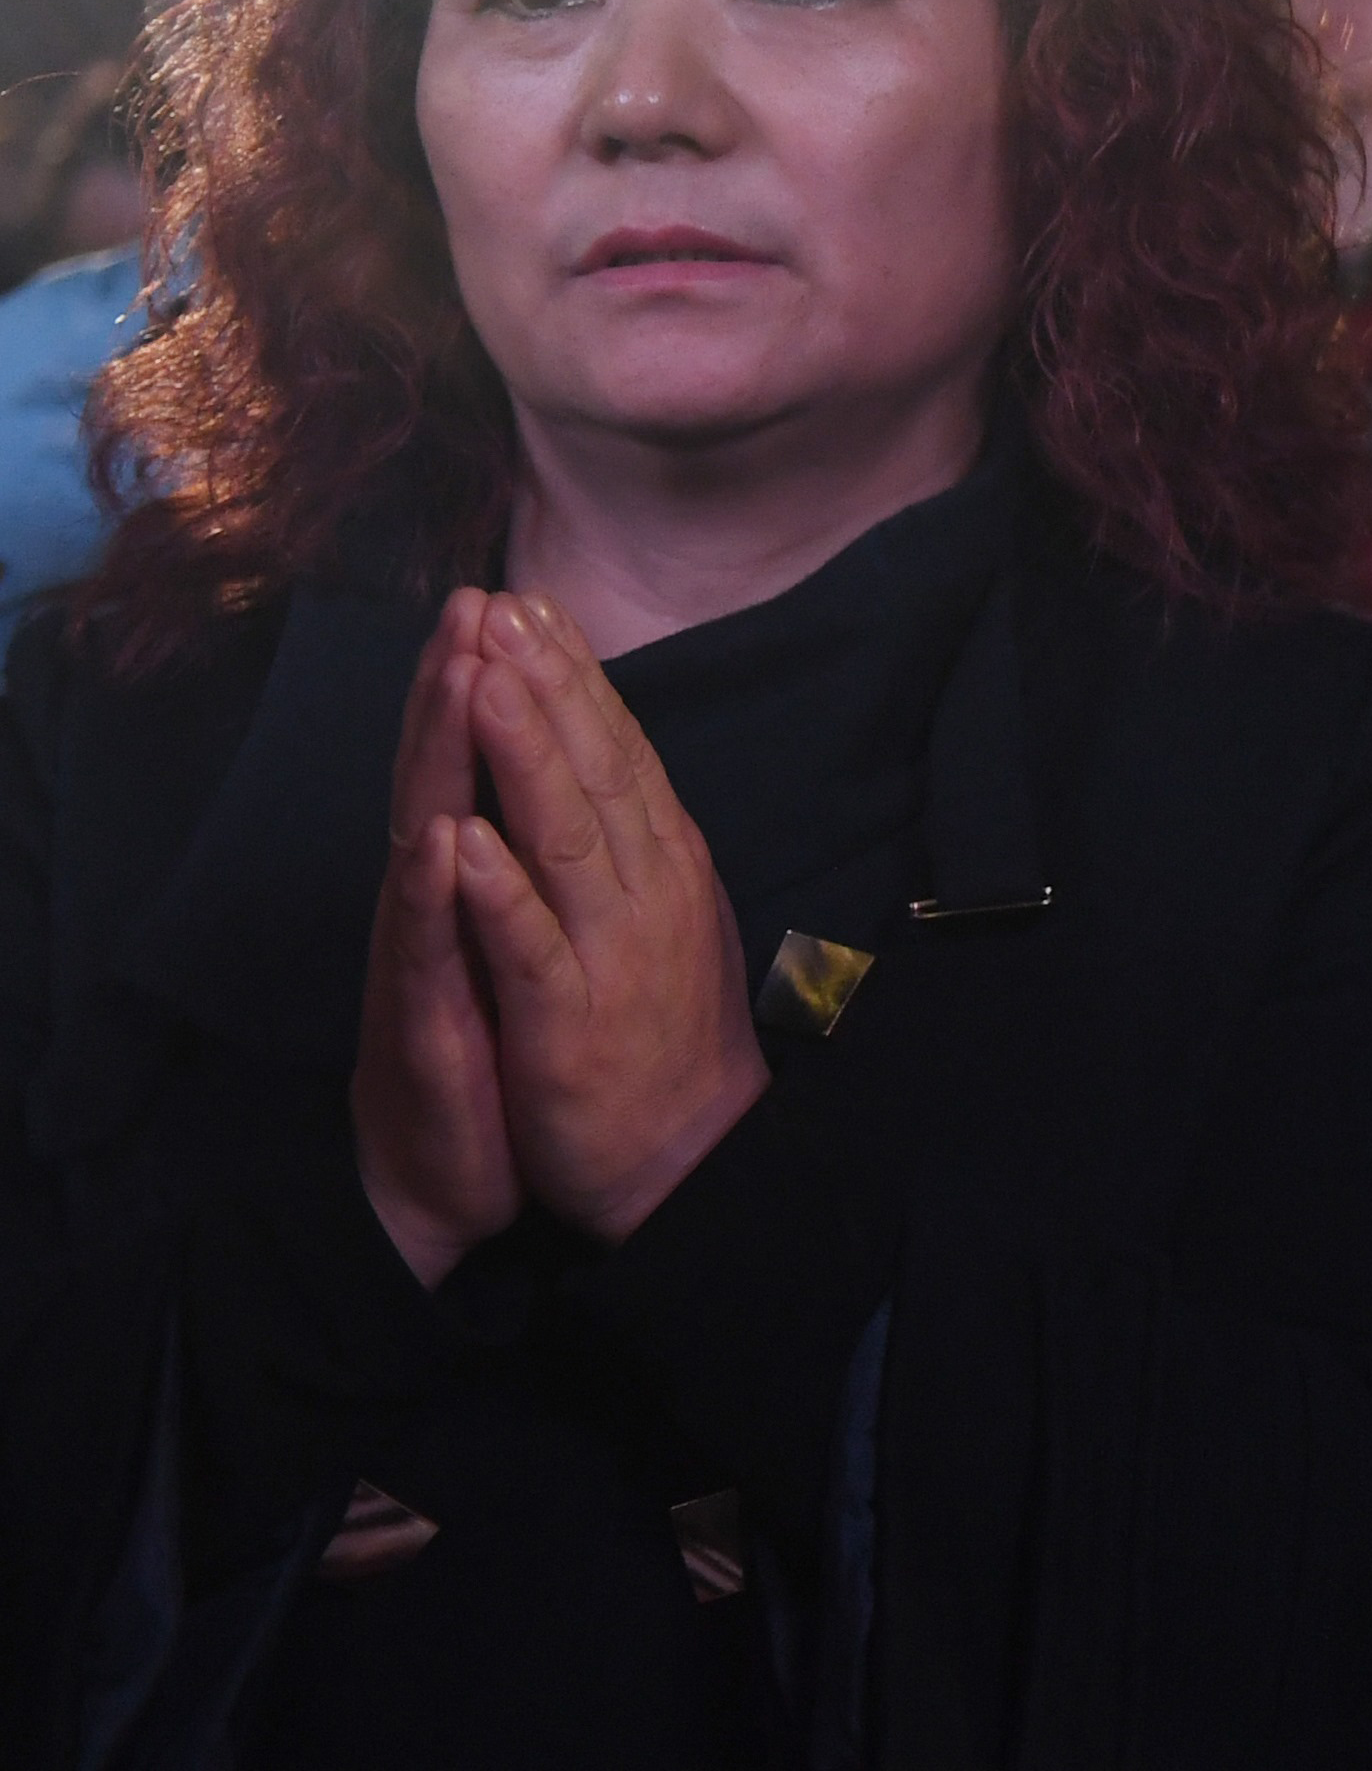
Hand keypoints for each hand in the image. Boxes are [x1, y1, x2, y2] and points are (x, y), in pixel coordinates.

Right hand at [352, 591, 520, 1288]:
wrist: (453, 1179)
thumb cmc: (489, 1051)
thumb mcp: (514, 944)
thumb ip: (517, 865)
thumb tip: (541, 784)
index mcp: (477, 884)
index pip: (485, 767)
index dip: (496, 686)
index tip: (513, 597)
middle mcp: (441, 908)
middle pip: (446, 781)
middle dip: (457, 691)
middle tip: (471, 603)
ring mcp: (426, 962)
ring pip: (429, 844)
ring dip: (441, 761)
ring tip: (454, 676)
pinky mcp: (425, 1026)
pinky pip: (433, 953)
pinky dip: (438, 895)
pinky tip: (442, 841)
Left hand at [450, 595, 768, 1243]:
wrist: (694, 1161)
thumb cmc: (668, 1035)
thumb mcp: (666, 915)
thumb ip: (637, 839)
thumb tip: (613, 756)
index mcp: (664, 862)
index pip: (619, 749)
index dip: (574, 676)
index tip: (530, 604)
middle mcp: (646, 890)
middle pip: (595, 771)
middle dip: (545, 686)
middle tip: (500, 607)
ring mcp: (611, 952)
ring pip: (565, 838)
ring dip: (524, 756)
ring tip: (483, 681)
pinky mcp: (569, 1022)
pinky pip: (530, 947)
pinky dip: (497, 893)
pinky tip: (463, 839)